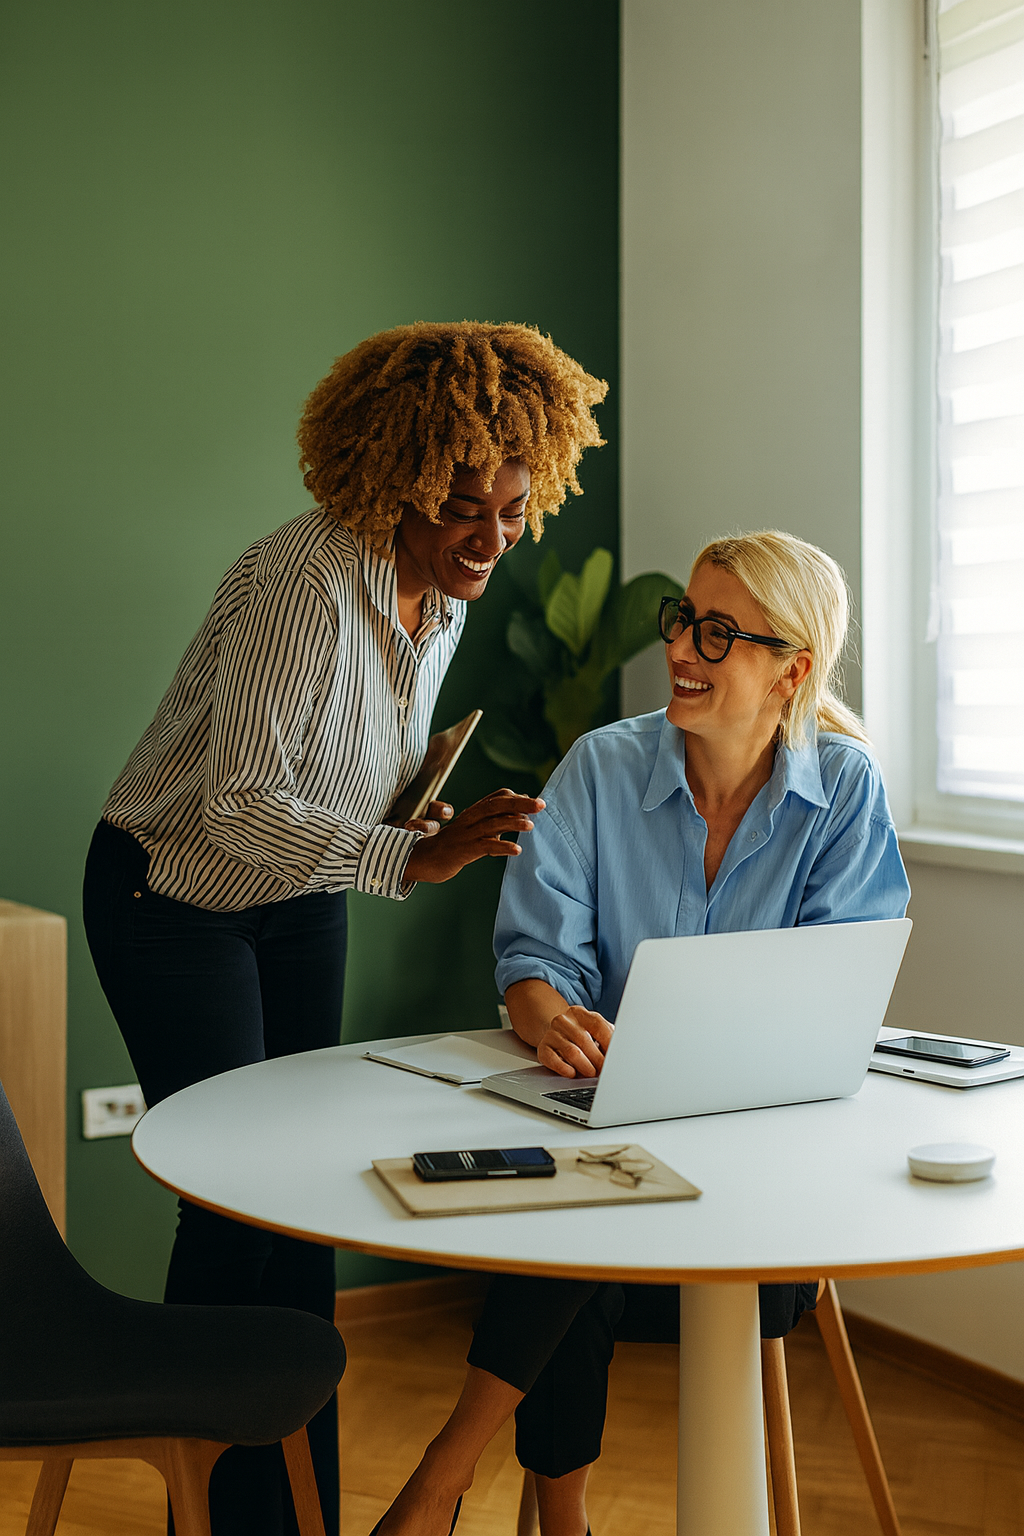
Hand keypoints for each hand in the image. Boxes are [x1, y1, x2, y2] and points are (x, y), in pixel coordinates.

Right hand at [403, 789, 544, 883]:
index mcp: (473, 813)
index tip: (535, 802)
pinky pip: (484, 846)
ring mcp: (466, 834)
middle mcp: (470, 820)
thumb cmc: (450, 846)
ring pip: (492, 824)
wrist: (421, 858)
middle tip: (542, 805)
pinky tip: (517, 849)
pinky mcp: (463, 850)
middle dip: (521, 803)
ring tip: (531, 824)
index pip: (497, 798)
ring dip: (513, 822)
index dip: (516, 798)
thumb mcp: (472, 831)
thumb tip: (517, 817)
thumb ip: (492, 823)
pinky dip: (502, 846)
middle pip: (497, 805)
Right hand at [537, 1007, 613, 1077]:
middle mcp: (564, 1021)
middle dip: (598, 1060)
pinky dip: (565, 1069)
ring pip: (572, 1052)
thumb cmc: (580, 1035)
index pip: (598, 1026)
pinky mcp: (543, 1048)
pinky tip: (573, 1073)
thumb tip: (622, 1051)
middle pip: (585, 1041)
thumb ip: (608, 1037)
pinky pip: (553, 1060)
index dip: (610, 1044)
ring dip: (585, 1067)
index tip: (617, 1058)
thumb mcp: (594, 1030)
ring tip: (592, 1073)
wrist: (555, 1034)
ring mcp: (551, 1034)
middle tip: (605, 1071)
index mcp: (580, 1013)